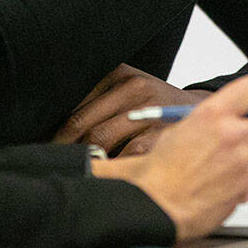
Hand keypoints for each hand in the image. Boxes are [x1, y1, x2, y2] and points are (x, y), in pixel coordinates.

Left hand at [52, 63, 209, 155]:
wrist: (200, 112)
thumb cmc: (152, 106)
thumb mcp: (127, 90)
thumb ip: (98, 103)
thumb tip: (56, 132)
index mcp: (118, 73)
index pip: (75, 102)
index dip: (57, 129)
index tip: (47, 145)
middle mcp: (134, 87)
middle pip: (84, 124)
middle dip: (66, 148)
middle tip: (55, 164)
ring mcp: (149, 111)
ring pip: (102, 141)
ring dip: (87, 160)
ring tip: (76, 170)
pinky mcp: (162, 135)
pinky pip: (126, 157)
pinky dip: (112, 168)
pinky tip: (106, 174)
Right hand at [90, 74, 247, 241]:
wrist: (159, 202)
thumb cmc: (165, 167)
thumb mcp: (184, 126)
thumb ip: (216, 118)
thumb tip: (241, 114)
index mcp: (214, 112)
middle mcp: (232, 133)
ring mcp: (242, 161)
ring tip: (240, 159)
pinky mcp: (246, 185)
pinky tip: (230, 179)